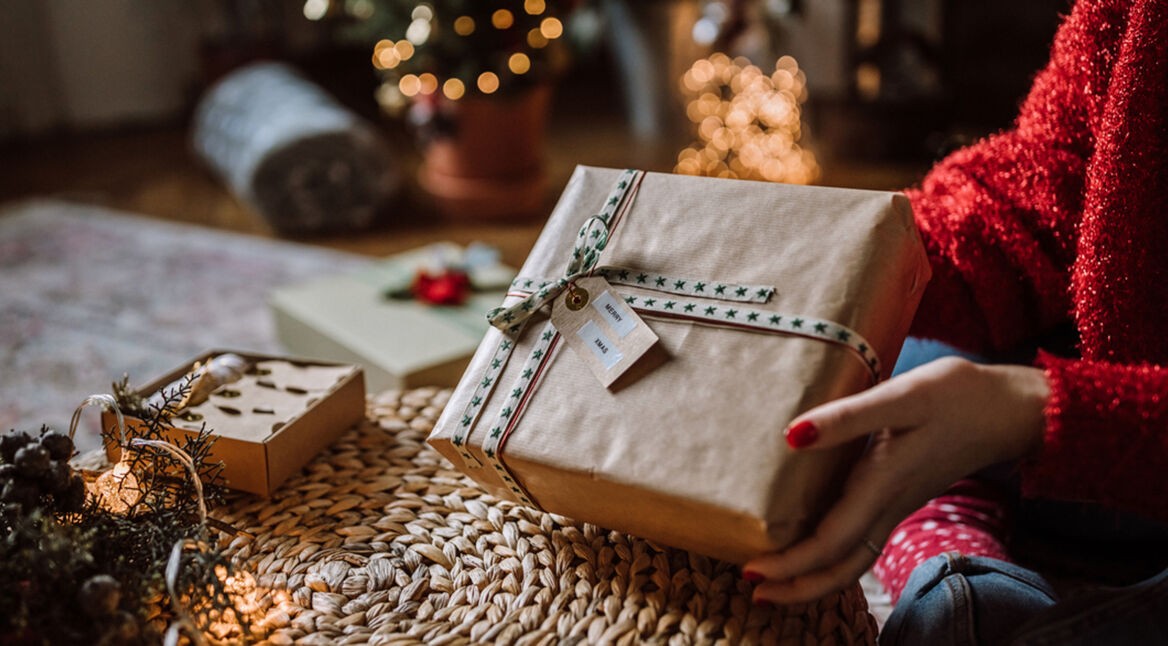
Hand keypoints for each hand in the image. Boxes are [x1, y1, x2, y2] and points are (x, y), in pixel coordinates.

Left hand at [744, 357, 1048, 604]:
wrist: (1010, 408)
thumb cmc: (957, 396)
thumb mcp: (902, 396)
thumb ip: (848, 418)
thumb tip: (792, 436)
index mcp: (882, 485)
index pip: (830, 543)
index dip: (791, 564)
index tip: (752, 572)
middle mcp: (888, 506)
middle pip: (840, 567)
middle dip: (797, 585)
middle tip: (754, 589)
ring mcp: (897, 505)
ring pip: (853, 559)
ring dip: (814, 575)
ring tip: (776, 578)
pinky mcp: (901, 496)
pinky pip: (863, 540)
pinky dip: (833, 554)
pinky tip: (811, 541)